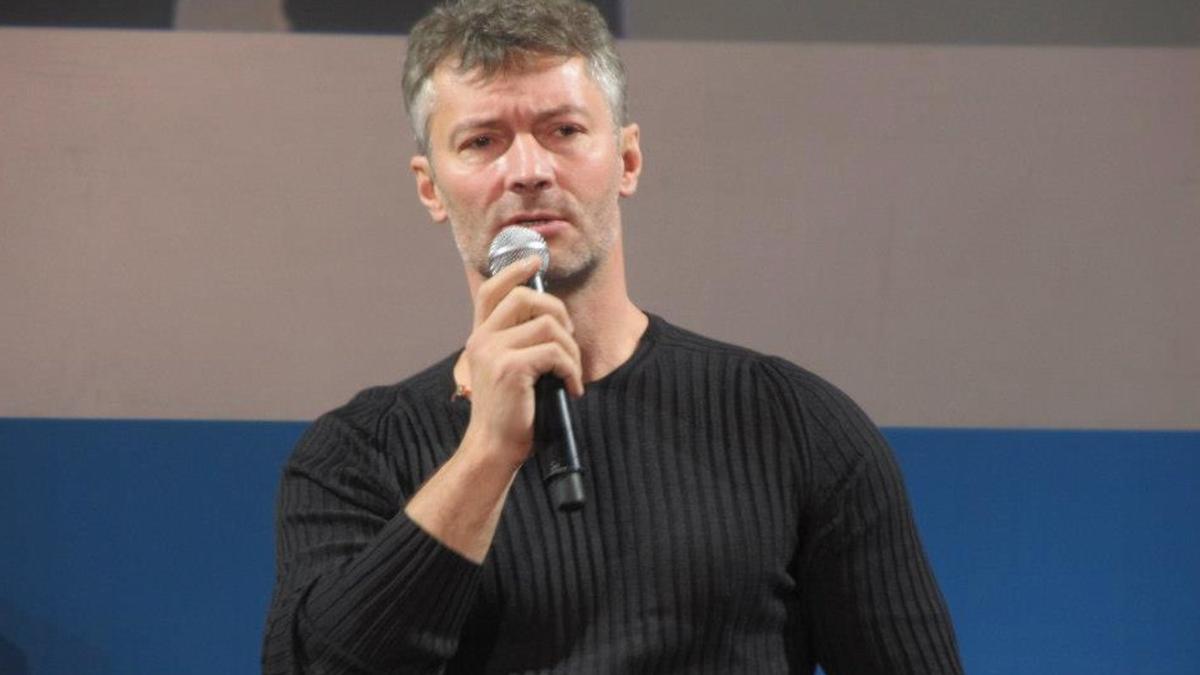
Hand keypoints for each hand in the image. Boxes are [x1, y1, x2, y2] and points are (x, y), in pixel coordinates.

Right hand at [459, 256, 583, 468]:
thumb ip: (517, 344)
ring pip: (548, 326)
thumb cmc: (508, 413)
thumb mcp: (507, 370)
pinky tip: (570, 388)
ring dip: (571, 349)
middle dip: (558, 311)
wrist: (493, 448)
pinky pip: (555, 352)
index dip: (513, 270)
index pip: (491, 290)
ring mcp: (493, 352)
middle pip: (525, 297)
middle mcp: (481, 340)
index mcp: (480, 338)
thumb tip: (552, 320)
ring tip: (571, 373)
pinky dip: (571, 369)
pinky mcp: (510, 368)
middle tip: (569, 337)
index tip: (535, 261)